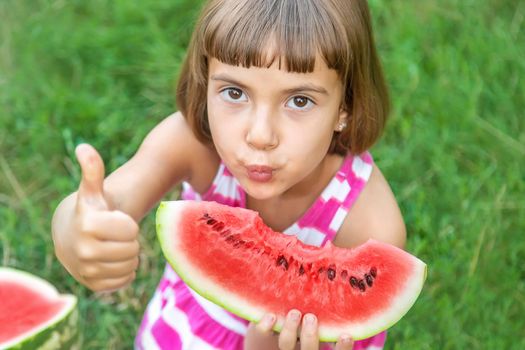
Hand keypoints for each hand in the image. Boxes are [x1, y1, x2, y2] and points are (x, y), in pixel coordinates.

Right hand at [52, 144, 139, 291]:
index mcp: (88, 225)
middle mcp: (83, 251)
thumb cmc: (91, 210)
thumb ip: (93, 170)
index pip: (132, 231)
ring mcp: (87, 271)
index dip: (128, 224)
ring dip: (128, 256)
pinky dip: (125, 272)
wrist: (72, 236)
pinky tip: (112, 261)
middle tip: (116, 235)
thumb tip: (84, 148)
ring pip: (131, 266)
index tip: (114, 220)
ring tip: (114, 246)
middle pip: (133, 250)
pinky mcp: (93, 286)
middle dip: (129, 241)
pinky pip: (125, 281)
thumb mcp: (93, 191)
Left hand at [254, 310, 353, 349]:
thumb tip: (343, 277)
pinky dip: (266, 327)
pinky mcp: (260, 338)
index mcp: (314, 344)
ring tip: (294, 313)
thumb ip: (324, 304)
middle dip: (310, 336)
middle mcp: (299, 348)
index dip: (342, 348)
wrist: (262, 331)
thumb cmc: (297, 312)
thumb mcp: (312, 310)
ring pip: (286, 345)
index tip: (346, 335)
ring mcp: (280, 346)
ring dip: (291, 330)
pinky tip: (270, 316)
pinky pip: (262, 335)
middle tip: (311, 318)